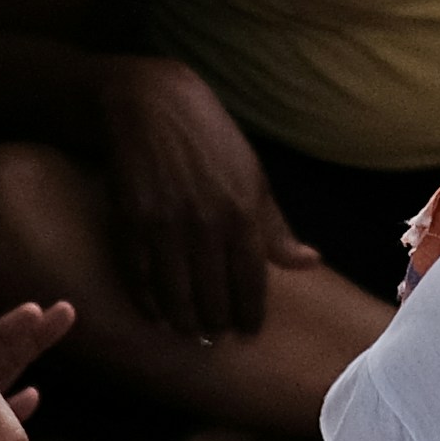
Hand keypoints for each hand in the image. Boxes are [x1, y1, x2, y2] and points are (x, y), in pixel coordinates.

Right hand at [100, 60, 307, 345]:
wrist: (150, 104)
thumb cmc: (210, 139)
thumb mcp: (252, 175)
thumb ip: (276, 227)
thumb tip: (310, 262)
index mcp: (243, 212)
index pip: (251, 284)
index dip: (249, 314)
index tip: (247, 331)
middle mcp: (206, 225)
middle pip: (213, 298)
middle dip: (216, 325)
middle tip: (215, 336)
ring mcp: (165, 226)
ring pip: (176, 297)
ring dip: (183, 322)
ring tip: (189, 331)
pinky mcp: (129, 223)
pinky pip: (139, 279)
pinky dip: (148, 303)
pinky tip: (156, 314)